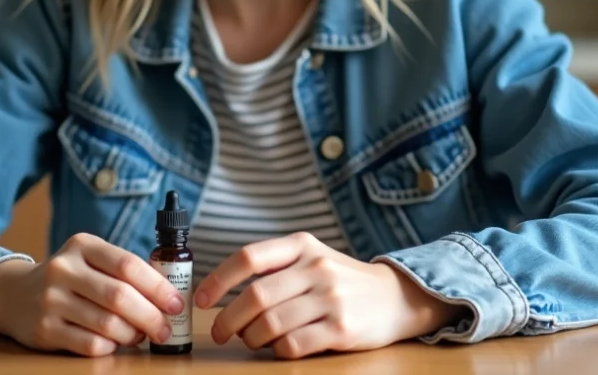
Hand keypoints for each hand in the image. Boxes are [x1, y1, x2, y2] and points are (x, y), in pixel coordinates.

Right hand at [0, 233, 184, 355]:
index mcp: (82, 245)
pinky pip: (90, 344)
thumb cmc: (68, 278)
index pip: (128, 265)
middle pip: (119, 297)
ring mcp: (50, 300)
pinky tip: (115, 343)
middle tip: (165, 329)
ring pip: (107, 324)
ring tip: (141, 336)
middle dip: (151, 317)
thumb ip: (122, 271)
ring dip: (133, 335)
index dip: (157, 287)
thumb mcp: (89, 260)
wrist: (12, 295)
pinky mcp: (44, 330)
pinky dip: (111, 347)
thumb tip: (168, 295)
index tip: (176, 303)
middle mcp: (63, 269)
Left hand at [193, 232, 460, 358]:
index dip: (219, 279)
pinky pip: (293, 345)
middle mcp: (316, 267)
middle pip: (255, 296)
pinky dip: (277, 351)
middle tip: (220, 332)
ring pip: (270, 324)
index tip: (201, 299)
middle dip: (228, 318)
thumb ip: (276, 267)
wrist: (396, 297)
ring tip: (252, 341)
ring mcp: (331, 298)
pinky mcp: (342, 329)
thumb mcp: (312, 258)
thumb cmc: (342, 280)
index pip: (249, 257)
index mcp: (302, 246)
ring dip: (251, 338)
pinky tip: (279, 349)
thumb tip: (225, 292)